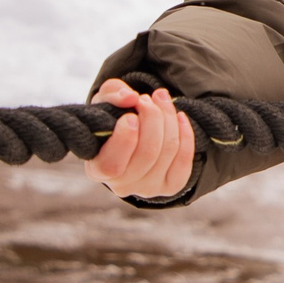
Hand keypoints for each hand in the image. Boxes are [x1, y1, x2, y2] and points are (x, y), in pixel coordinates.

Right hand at [84, 77, 196, 201]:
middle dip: (152, 118)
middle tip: (146, 99)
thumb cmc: (112, 118)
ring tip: (159, 99)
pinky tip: (179, 116)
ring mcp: (148, 188)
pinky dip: (186, 135)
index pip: (111, 166)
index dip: (125, 139)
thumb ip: (112, 94)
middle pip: (147, 153)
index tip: (130, 115)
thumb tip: (130, 97)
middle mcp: (122, 185)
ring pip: (168, 151)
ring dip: (168, 119)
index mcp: (97, 169)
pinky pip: (184, 161)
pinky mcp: (170, 186)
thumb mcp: (104, 101)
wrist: (131, 134)